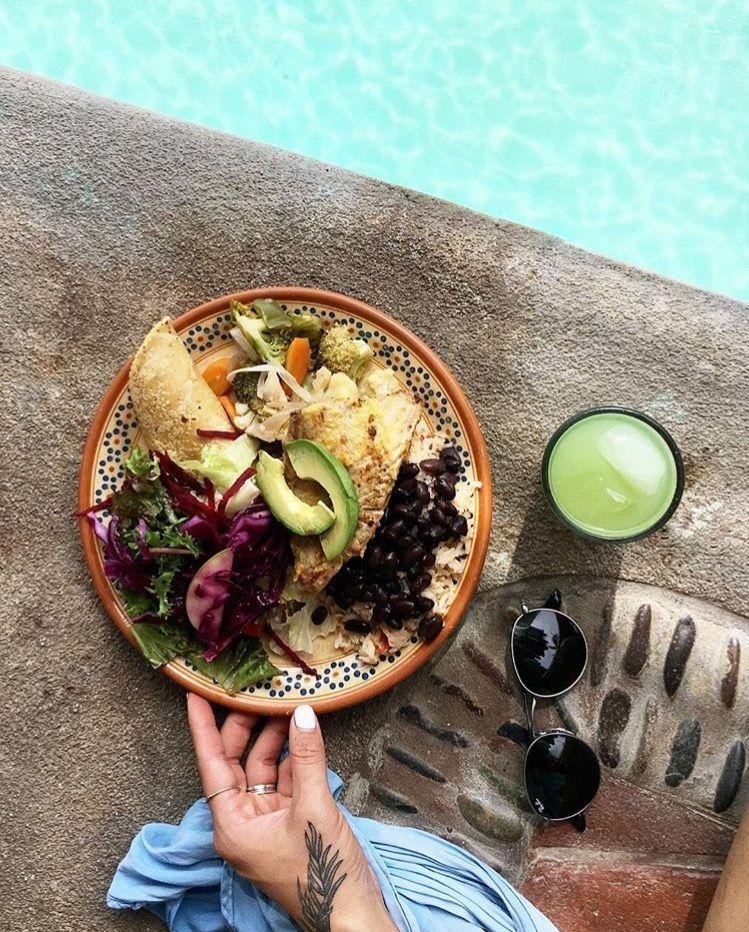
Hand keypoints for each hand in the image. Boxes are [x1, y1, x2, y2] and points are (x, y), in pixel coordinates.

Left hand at [186, 693, 395, 931]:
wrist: (352, 917)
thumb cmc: (323, 873)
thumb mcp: (314, 808)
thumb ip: (305, 758)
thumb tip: (302, 714)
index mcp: (233, 826)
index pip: (211, 765)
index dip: (203, 728)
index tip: (195, 696)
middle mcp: (242, 823)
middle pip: (236, 763)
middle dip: (246, 727)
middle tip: (255, 692)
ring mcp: (266, 823)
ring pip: (261, 769)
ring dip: (274, 738)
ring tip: (284, 705)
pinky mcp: (288, 823)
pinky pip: (283, 781)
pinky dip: (292, 757)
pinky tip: (302, 733)